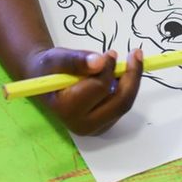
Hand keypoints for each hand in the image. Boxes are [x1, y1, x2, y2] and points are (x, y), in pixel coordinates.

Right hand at [28, 47, 142, 135]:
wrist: (45, 83)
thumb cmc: (49, 69)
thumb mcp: (57, 58)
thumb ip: (76, 61)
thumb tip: (100, 62)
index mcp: (68, 110)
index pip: (100, 88)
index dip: (109, 68)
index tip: (111, 52)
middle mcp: (83, 125)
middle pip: (119, 102)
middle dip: (132, 76)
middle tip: (136, 54)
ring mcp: (95, 129)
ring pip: (124, 104)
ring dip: (130, 81)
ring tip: (129, 61)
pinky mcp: (104, 126)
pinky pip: (121, 107)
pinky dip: (125, 88)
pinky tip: (120, 75)